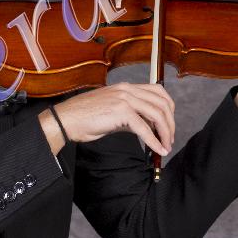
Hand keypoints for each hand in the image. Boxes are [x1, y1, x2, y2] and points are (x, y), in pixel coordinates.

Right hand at [39, 83, 174, 155]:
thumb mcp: (113, 113)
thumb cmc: (85, 118)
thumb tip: (148, 128)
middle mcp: (127, 90)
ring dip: (165, 133)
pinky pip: (144, 128)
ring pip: (157, 114)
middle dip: (170, 123)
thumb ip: (132, 117)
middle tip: (169, 139)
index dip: (168, 108)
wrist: (67, 119)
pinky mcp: (120, 111)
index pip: (157, 91)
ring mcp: (124, 99)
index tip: (169, 124)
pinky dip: (154, 141)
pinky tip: (157, 149)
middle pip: (161, 103)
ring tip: (165, 146)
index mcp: (126, 87)